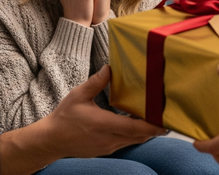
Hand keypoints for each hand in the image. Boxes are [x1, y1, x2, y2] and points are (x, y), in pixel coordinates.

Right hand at [0, 66, 165, 174]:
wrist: (52, 140)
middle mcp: (109, 139)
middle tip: (167, 116)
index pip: (135, 128)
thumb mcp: (78, 95)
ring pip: (134, 141)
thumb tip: (109, 68)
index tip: (166, 121)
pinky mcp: (106, 150)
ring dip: (146, 132)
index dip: (153, 126)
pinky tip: (137, 124)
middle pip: (140, 137)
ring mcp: (108, 147)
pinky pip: (126, 143)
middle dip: (155, 128)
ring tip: (156, 119)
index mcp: (104, 124)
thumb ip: (96, 82)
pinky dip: (134, 135)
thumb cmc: (64, 117)